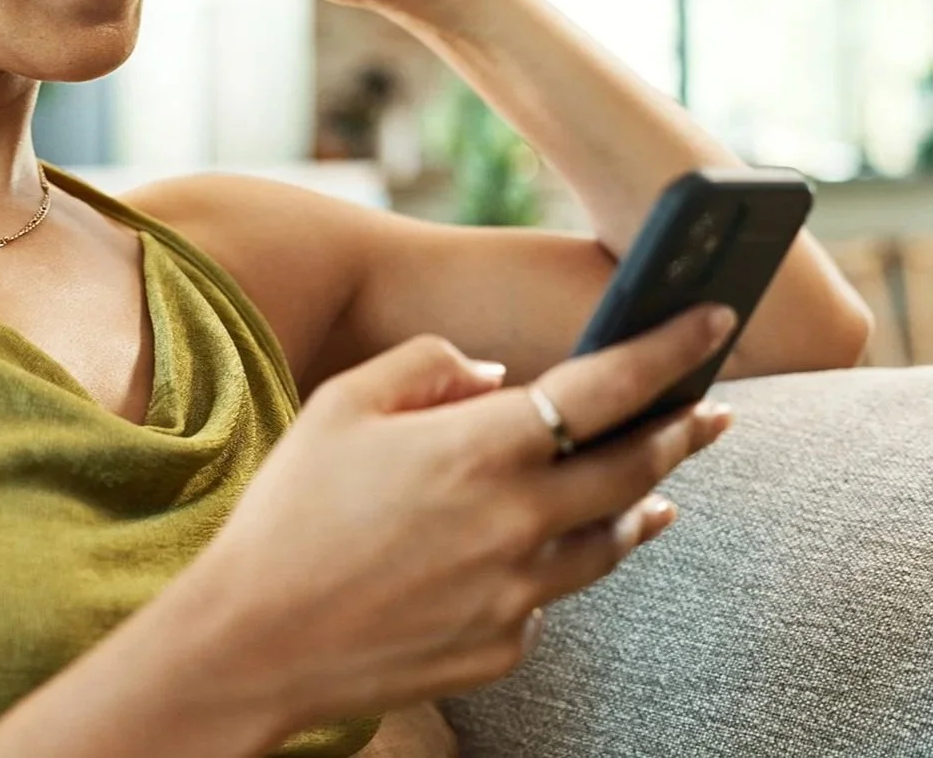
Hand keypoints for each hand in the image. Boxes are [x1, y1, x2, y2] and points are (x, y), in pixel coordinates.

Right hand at [192, 305, 735, 733]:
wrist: (255, 639)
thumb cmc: (290, 510)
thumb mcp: (341, 404)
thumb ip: (427, 365)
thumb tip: (495, 374)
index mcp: (479, 449)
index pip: (606, 387)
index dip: (668, 349)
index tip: (713, 321)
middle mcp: (516, 522)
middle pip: (635, 467)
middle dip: (684, 431)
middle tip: (712, 412)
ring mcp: (518, 594)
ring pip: (611, 542)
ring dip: (643, 504)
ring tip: (659, 486)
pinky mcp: (504, 647)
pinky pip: (549, 597)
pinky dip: (555, 564)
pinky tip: (541, 552)